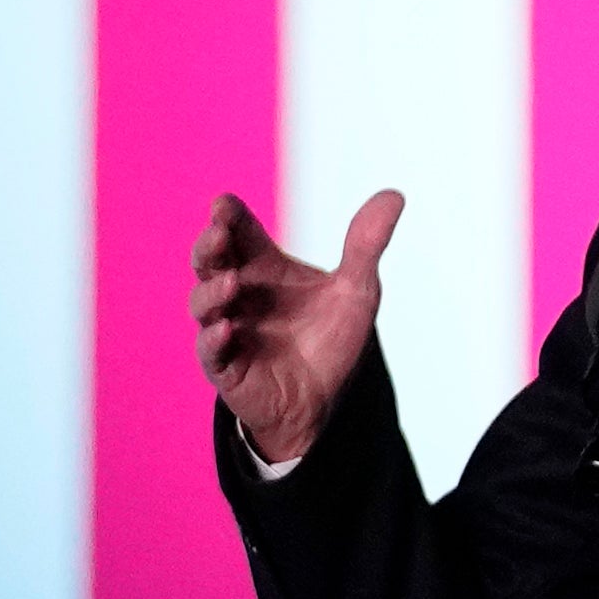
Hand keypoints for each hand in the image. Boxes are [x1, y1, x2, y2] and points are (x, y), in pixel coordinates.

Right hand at [189, 187, 400, 466]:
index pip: (238, 233)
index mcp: (264, 268)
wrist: (323, 403)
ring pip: (203, 303)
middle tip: (219, 232)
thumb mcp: (356, 291)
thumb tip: (395, 195)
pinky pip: (210, 351)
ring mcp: (228, 329)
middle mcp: (239, 294)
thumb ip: (366, 245)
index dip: (228, 216)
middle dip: (209, 245)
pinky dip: (215, 338)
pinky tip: (228, 329)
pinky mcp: (226, 367)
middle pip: (210, 261)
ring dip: (212, 290)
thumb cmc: (329, 342)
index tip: (224, 204)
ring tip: (233, 283)